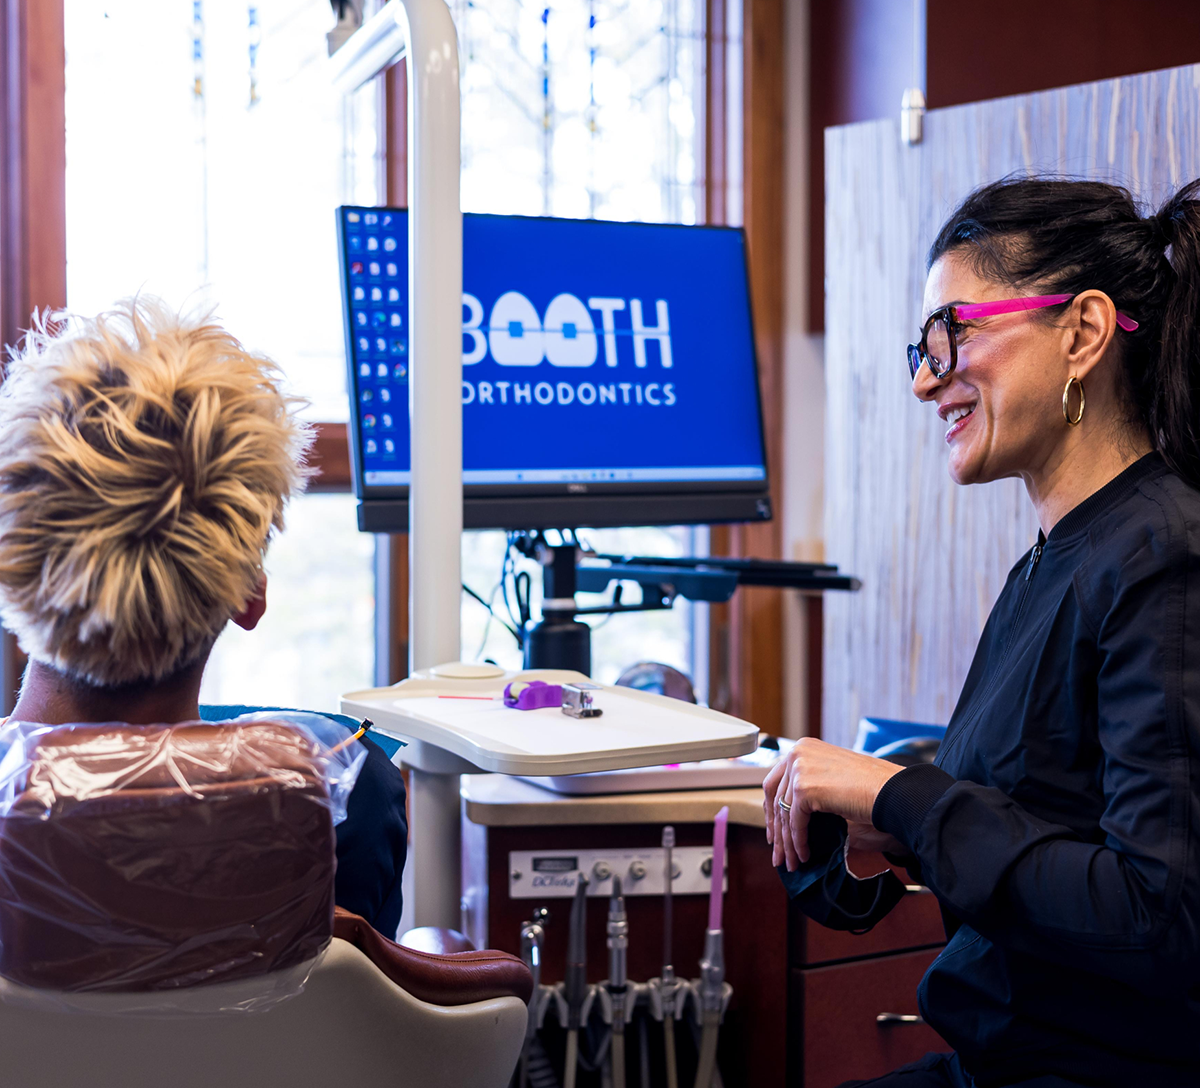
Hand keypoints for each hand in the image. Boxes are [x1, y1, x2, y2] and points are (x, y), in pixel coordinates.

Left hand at [761, 738, 902, 870]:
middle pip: (774, 797)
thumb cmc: (871, 788)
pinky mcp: (804, 787)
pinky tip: (804, 854)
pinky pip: (794, 822)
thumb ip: (810, 789)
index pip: (776, 781)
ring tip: (792, 862)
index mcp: (803, 748)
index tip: (774, 830)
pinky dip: (798, 841)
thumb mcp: (832, 780)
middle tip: (779, 852)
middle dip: (776, 829)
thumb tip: (790, 819)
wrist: (892, 791)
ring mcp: (799, 768)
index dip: (772, 809)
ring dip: (787, 842)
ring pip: (783, 813)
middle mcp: (797, 753)